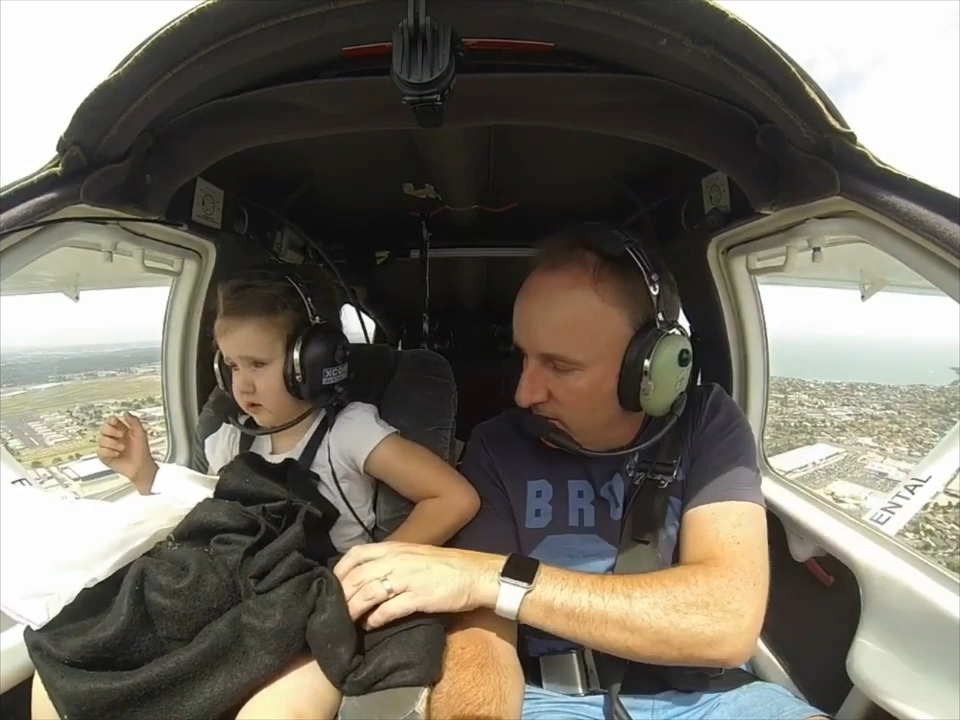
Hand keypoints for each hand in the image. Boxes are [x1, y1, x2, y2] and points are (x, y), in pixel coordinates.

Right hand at [96, 412, 156, 492]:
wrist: (140, 466)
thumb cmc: (141, 451)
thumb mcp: (141, 433)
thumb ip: (134, 421)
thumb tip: (125, 412)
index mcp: (121, 430)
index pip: (111, 421)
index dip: (111, 420)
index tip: (115, 421)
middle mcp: (114, 437)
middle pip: (103, 428)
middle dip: (112, 431)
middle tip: (121, 435)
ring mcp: (108, 446)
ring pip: (101, 439)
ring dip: (113, 443)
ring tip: (122, 448)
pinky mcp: (105, 455)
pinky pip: (100, 450)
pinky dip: (109, 452)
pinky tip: (116, 454)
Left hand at [333, 542, 500, 628]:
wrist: (475, 573)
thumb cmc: (445, 565)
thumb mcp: (414, 555)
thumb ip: (391, 561)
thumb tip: (368, 576)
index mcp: (394, 548)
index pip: (356, 555)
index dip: (339, 571)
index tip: (332, 586)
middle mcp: (397, 560)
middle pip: (358, 577)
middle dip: (342, 595)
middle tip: (334, 611)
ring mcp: (407, 578)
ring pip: (369, 593)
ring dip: (354, 609)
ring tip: (347, 621)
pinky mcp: (419, 597)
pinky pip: (390, 609)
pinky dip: (376, 619)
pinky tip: (370, 625)